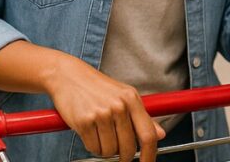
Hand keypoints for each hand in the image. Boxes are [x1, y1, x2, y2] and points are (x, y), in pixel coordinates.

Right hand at [44, 55, 165, 161]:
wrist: (69, 76)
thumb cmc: (98, 88)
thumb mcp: (125, 95)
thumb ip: (142, 117)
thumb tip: (160, 134)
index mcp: (132, 99)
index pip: (148, 135)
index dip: (150, 155)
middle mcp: (118, 106)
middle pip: (129, 148)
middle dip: (124, 156)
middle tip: (118, 151)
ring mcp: (101, 114)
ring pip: (110, 151)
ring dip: (105, 150)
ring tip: (100, 133)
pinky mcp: (84, 121)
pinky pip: (93, 148)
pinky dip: (93, 146)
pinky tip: (90, 132)